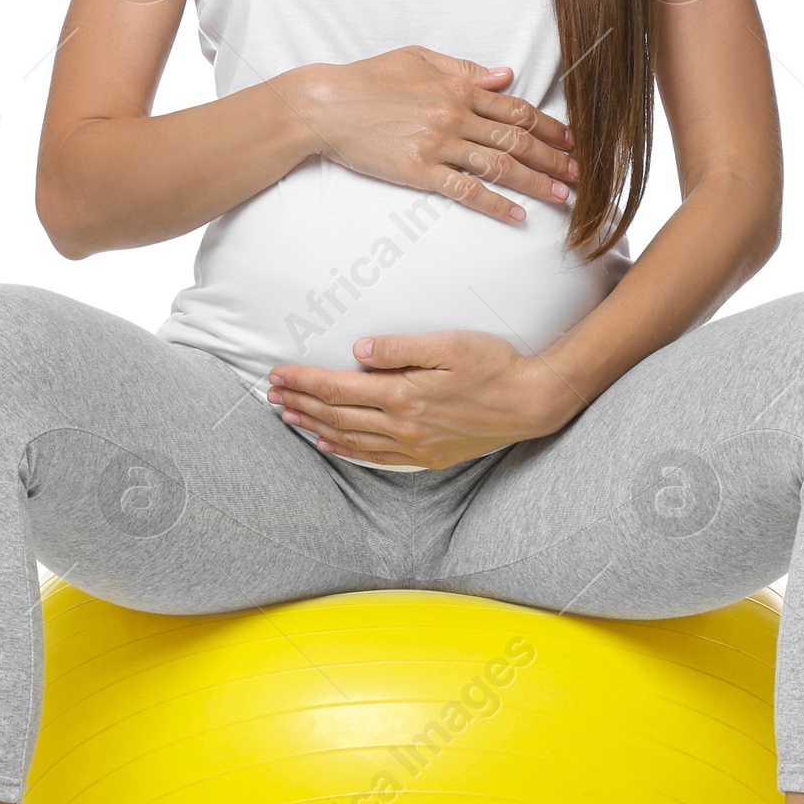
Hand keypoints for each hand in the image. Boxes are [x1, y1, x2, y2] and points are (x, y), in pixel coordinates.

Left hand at [267, 330, 580, 469]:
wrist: (532, 402)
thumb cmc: (495, 365)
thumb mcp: (448, 345)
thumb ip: (400, 348)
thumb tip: (358, 350)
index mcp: (402, 395)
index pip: (338, 388)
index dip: (303, 381)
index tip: (277, 373)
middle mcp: (402, 426)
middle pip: (337, 415)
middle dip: (300, 403)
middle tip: (270, 394)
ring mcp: (415, 445)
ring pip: (351, 438)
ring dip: (315, 427)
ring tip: (288, 417)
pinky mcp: (428, 456)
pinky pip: (376, 458)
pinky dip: (347, 451)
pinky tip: (330, 445)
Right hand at [287, 48, 576, 225]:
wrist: (325, 105)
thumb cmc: (367, 78)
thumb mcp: (418, 59)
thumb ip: (465, 68)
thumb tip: (505, 75)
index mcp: (458, 86)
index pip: (516, 108)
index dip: (549, 126)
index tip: (572, 140)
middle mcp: (454, 114)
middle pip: (517, 138)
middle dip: (553, 158)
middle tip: (581, 174)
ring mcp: (437, 143)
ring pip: (499, 165)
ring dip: (535, 183)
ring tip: (562, 197)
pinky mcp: (419, 170)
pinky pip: (466, 190)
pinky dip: (495, 204)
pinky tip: (517, 215)